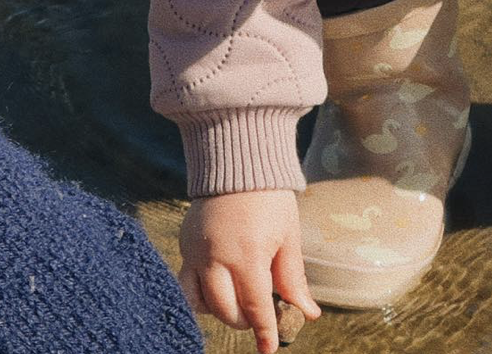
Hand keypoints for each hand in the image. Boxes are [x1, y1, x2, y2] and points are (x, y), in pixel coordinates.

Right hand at [178, 189, 322, 353]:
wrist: (236, 156)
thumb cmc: (268, 195)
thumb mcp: (288, 234)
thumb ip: (292, 277)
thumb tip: (307, 313)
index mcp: (247, 254)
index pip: (255, 308)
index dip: (265, 332)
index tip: (269, 349)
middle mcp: (216, 257)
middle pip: (225, 311)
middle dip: (243, 321)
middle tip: (258, 313)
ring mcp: (195, 250)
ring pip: (199, 302)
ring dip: (219, 309)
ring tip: (237, 299)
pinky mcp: (184, 243)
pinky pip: (186, 282)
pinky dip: (200, 293)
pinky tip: (218, 286)